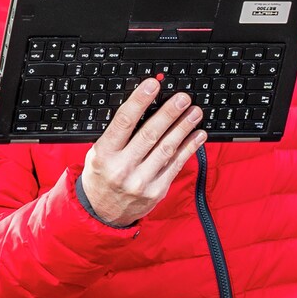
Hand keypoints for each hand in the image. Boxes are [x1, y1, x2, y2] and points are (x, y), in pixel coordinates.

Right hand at [79, 78, 206, 225]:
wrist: (103, 212)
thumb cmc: (102, 175)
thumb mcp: (99, 152)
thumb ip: (118, 134)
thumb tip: (144, 105)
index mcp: (104, 154)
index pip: (123, 122)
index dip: (139, 101)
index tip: (153, 85)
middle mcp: (122, 169)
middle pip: (150, 134)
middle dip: (169, 113)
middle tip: (183, 98)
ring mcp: (141, 182)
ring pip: (167, 148)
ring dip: (184, 127)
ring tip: (195, 112)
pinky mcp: (157, 191)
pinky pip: (176, 164)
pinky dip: (189, 147)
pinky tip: (198, 135)